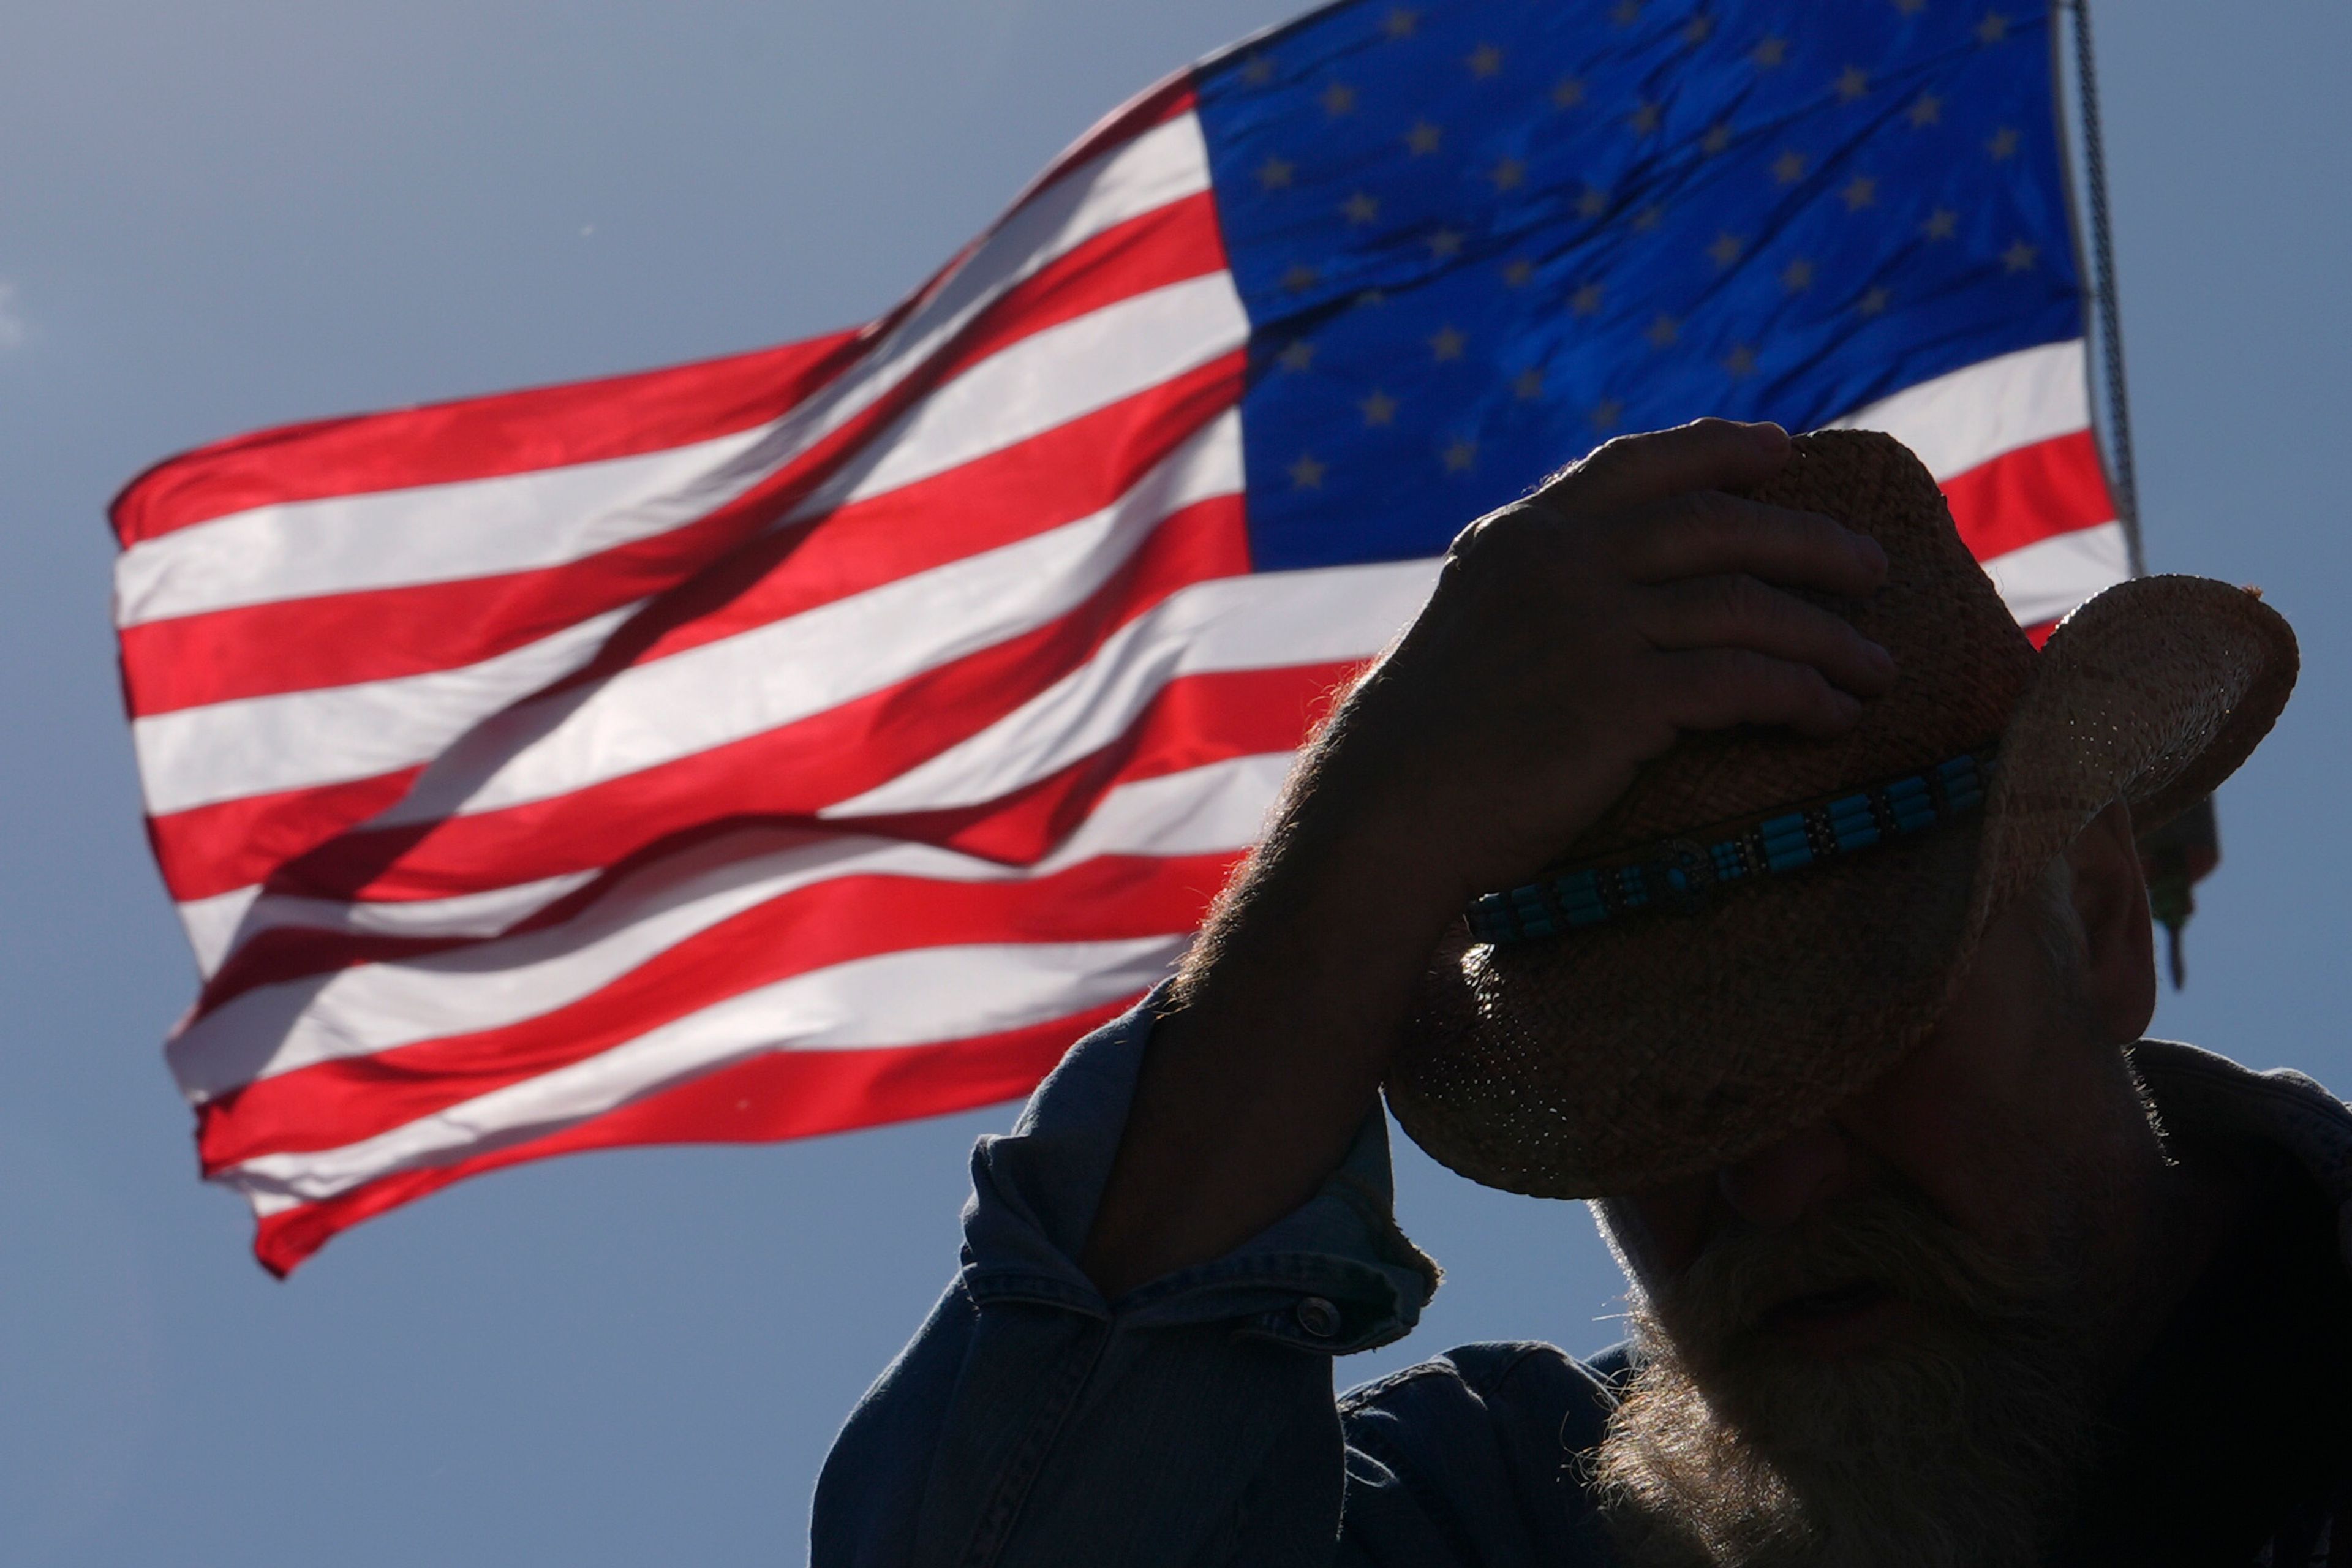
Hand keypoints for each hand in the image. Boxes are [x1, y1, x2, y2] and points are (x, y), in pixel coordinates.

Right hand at [1082, 419, 1890, 1298]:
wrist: (1385, 814)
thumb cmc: (1429, 745)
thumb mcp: (1475, 629)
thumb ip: (1542, 593)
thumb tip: (1628, 596)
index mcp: (1522, 537)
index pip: (1639, 464)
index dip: (1720, 449)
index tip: (1783, 451)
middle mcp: (1561, 563)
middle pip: (1720, 525)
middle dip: (1810, 542)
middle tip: (1872, 568)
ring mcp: (1593, 626)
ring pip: (1748, 607)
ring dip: (1828, 635)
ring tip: (1878, 665)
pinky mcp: (1621, 700)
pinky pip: (1744, 683)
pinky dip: (1803, 694)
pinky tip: (1834, 715)